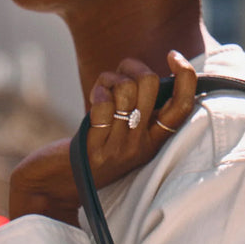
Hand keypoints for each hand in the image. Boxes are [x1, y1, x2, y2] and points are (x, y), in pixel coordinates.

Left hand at [8, 51, 197, 225]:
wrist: (58, 186)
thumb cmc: (91, 150)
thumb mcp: (124, 134)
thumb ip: (138, 109)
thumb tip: (144, 74)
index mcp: (154, 141)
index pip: (183, 107)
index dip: (186, 76)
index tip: (173, 56)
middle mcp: (141, 146)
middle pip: (150, 84)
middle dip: (132, 66)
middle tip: (118, 75)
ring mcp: (120, 149)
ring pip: (126, 89)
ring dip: (109, 79)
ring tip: (101, 92)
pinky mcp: (96, 149)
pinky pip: (104, 105)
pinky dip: (97, 92)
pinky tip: (93, 99)